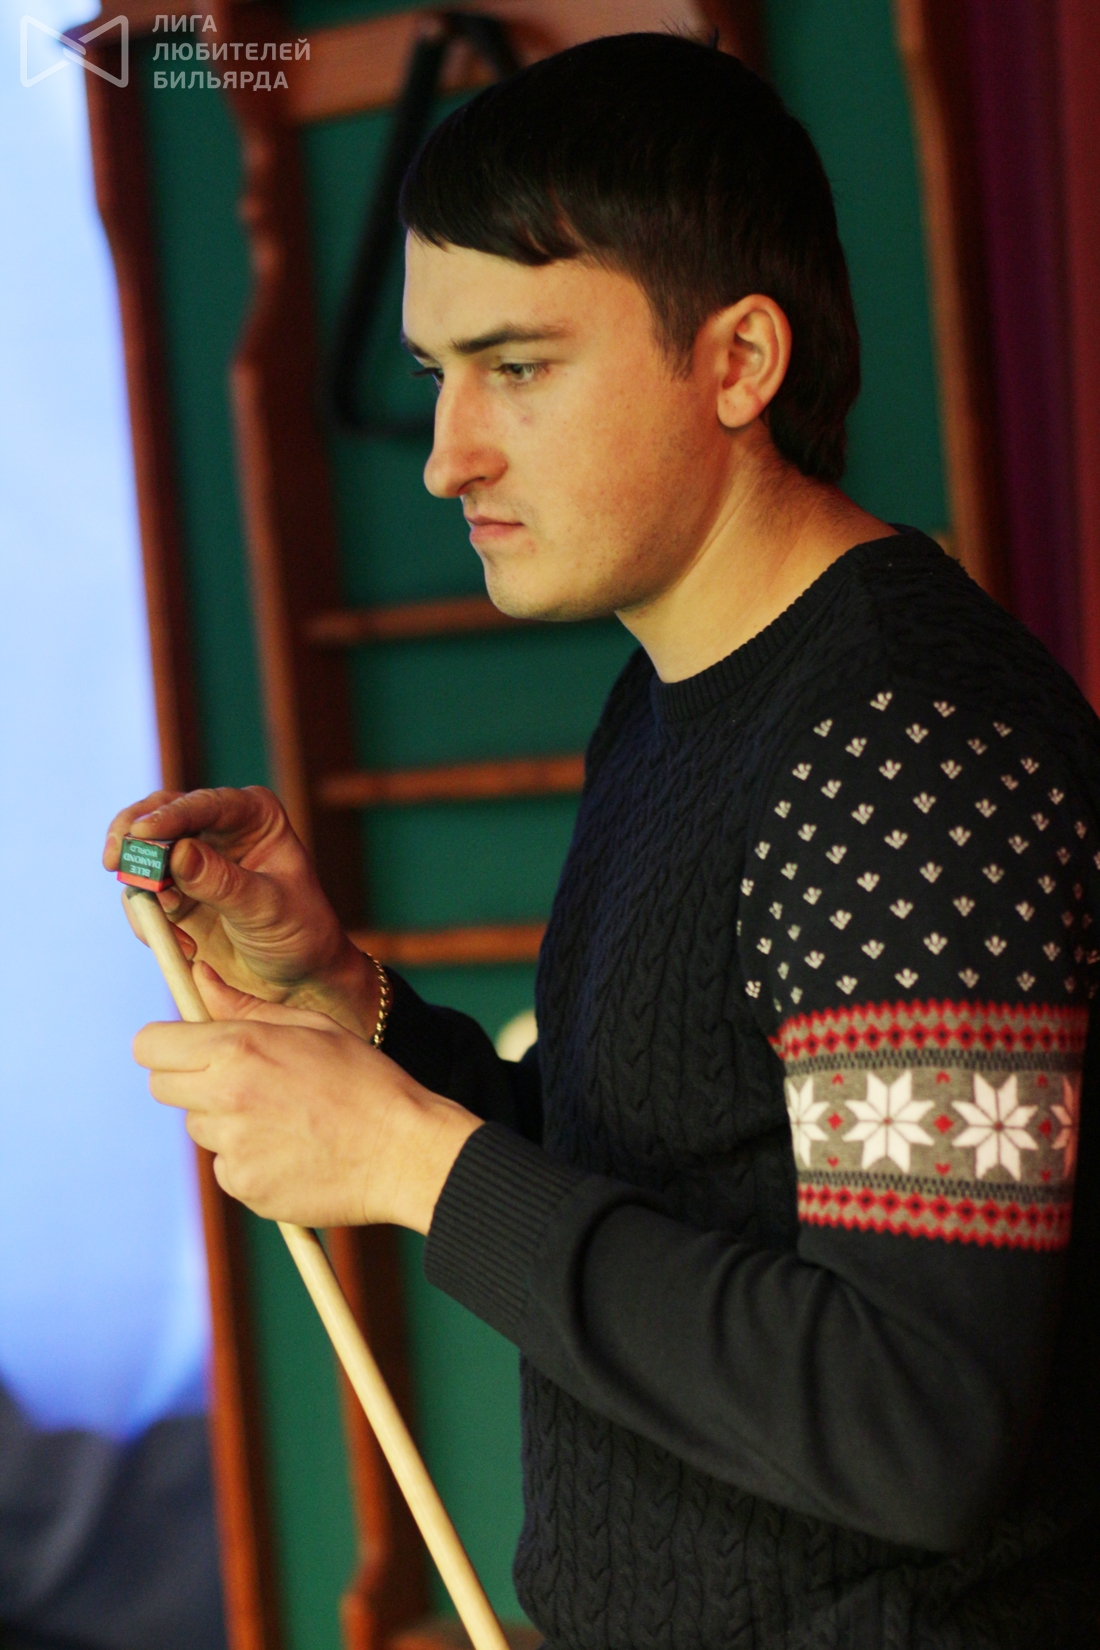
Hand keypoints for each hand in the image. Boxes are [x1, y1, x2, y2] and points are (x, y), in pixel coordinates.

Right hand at [104, 786, 378, 1036]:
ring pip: (143, 856)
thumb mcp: (267, 908)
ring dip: (142, 888)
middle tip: (115, 860)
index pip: (206, 804)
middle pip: (160, 815)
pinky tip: (186, 947)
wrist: (296, 977)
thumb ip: (223, 882)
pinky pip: (142, 898)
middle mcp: (218, 828)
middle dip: (133, 836)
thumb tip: (178, 852)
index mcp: (253, 815)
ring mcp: (191, 860)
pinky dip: (150, 921)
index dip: (171, 815)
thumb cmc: (298, 932)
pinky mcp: (173, 893)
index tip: (141, 832)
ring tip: (167, 921)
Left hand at [133, 965, 481, 1231]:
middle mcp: (225, 1097)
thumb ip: (244, 1005)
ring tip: (284, 1118)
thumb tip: (198, 976)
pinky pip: (227, 1167)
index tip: (182, 1047)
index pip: (150, 1045)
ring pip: (200, 1128)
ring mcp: (232, 1147)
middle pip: (162, 1088)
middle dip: (189, 1081)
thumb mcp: (310, 1027)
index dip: (164, 1044)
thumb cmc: (363, 1080)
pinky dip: (250, 1160)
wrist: (403, 1151)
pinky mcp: (244, 1187)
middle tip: (237, 1081)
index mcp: (238, 1049)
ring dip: (226, 1122)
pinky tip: (293, 1151)